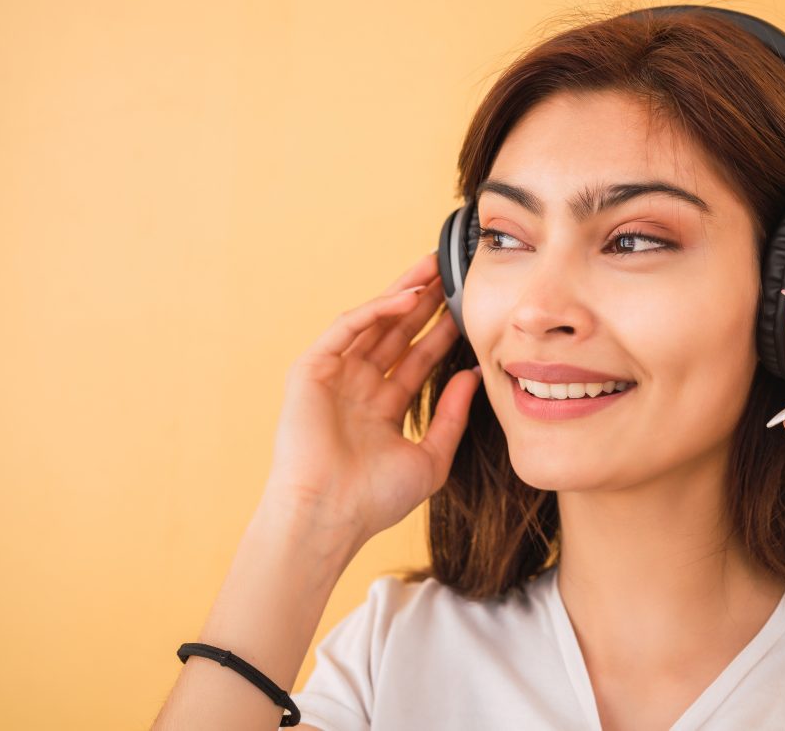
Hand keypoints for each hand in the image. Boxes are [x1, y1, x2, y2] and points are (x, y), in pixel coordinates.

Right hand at [261, 251, 479, 565]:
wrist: (328, 517)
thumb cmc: (374, 499)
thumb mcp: (430, 456)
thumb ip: (452, 415)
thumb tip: (473, 375)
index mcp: (381, 409)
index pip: (417, 359)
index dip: (441, 332)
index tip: (469, 309)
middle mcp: (357, 388)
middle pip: (396, 333)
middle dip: (423, 302)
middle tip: (451, 273)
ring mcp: (333, 377)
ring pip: (372, 323)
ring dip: (401, 294)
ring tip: (432, 268)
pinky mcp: (311, 371)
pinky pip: (346, 328)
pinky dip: (375, 310)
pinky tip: (406, 297)